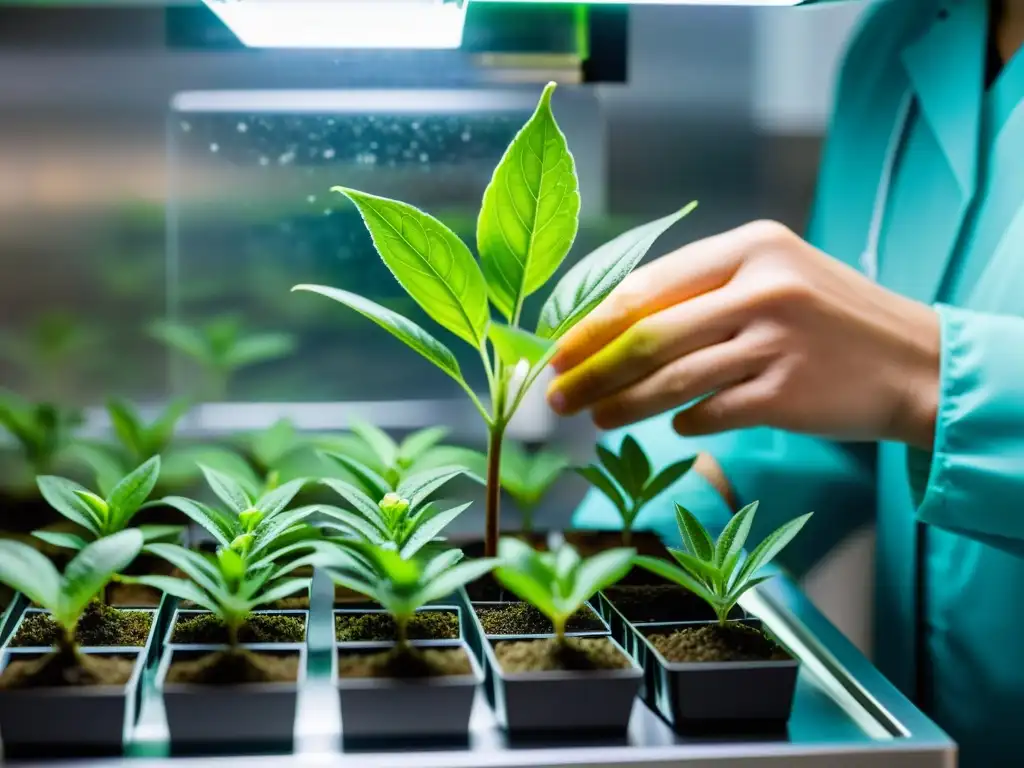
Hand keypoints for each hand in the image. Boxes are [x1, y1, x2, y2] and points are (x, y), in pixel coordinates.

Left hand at [546, 221, 940, 448]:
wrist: (915, 362)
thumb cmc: (830, 318)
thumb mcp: (773, 276)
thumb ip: (702, 291)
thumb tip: (612, 325)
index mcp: (749, 246)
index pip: (646, 286)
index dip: (591, 324)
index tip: (556, 350)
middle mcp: (761, 287)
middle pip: (649, 336)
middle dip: (592, 371)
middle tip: (557, 396)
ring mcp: (776, 341)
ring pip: (672, 380)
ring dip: (623, 405)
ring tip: (595, 419)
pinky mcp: (788, 394)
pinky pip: (711, 413)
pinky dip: (683, 422)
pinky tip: (672, 427)